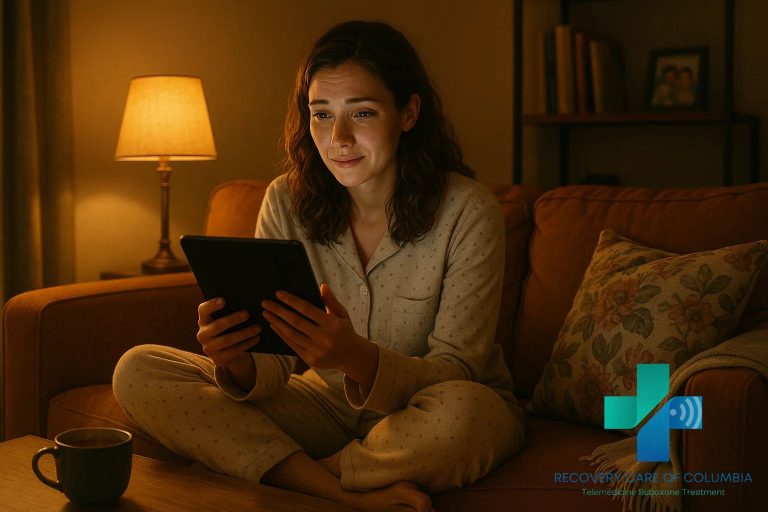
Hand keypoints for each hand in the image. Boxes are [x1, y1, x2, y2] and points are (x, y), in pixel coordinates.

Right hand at [196, 298, 260, 388]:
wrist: (226, 353)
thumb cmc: (228, 330)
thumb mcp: (225, 321)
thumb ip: (230, 312)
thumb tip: (246, 301)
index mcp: (203, 320)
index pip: (203, 310)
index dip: (211, 305)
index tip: (224, 300)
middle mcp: (202, 334)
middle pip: (217, 326)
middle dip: (233, 319)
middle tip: (247, 314)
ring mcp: (208, 348)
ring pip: (226, 340)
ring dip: (244, 333)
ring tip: (257, 327)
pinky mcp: (217, 359)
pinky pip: (233, 351)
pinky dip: (247, 344)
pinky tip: (256, 338)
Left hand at [262, 284, 377, 388]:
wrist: (351, 356)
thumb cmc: (345, 330)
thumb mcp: (342, 314)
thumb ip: (331, 300)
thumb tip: (322, 286)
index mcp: (332, 324)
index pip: (307, 309)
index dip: (292, 301)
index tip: (278, 294)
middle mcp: (324, 338)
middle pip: (296, 322)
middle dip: (278, 311)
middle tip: (265, 303)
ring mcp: (316, 351)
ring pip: (291, 334)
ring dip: (276, 323)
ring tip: (266, 313)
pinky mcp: (310, 360)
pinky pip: (292, 345)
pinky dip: (282, 335)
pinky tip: (274, 326)